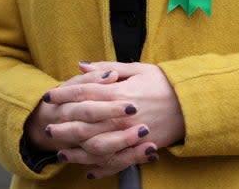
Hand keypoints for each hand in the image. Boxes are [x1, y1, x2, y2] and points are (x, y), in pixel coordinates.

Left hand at [44, 61, 185, 177]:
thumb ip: (105, 68)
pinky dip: (101, 169)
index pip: (82, 93)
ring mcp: (129, 135)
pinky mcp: (139, 149)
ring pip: (96, 148)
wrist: (191, 103)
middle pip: (84, 124)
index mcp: (118, 93)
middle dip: (63, 126)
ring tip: (61, 152)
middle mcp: (120, 117)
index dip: (63, 95)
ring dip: (77, 152)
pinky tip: (89, 172)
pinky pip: (117, 163)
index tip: (49, 97)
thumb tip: (80, 65)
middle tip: (47, 128)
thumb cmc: (163, 82)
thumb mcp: (136, 68)